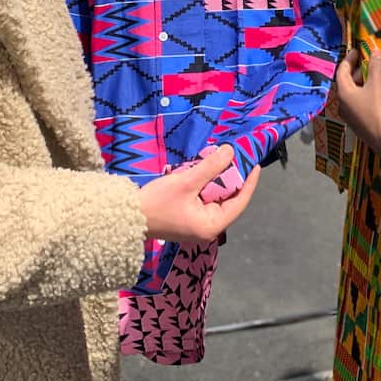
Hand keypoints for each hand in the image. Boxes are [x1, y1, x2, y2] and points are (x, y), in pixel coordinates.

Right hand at [139, 145, 261, 243]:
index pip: (239, 202)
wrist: (126, 218)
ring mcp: (197, 225)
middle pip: (228, 200)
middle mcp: (208, 228)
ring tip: (221, 160)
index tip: (254, 163)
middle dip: (232, 178)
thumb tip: (230, 152)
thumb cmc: (157, 203)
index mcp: (212, 226)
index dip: (249, 182)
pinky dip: (206, 185)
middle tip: (236, 156)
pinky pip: (204, 200)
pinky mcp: (188, 219)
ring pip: (215, 199)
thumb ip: (210, 167)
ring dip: (217, 180)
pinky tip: (203, 171)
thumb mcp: (186, 181)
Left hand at [333, 44, 380, 157]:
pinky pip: (358, 102)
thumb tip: (375, 50)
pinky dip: (365, 93)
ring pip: (353, 92)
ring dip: (362, 82)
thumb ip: (375, 68)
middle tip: (369, 61)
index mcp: (343, 94)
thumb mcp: (377, 87)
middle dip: (358, 70)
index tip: (358, 50)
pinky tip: (376, 90)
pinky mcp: (358, 122)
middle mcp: (342, 104)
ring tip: (375, 74)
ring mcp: (349, 114)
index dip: (349, 59)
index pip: (341, 71)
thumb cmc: (378, 111)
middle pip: (346, 82)